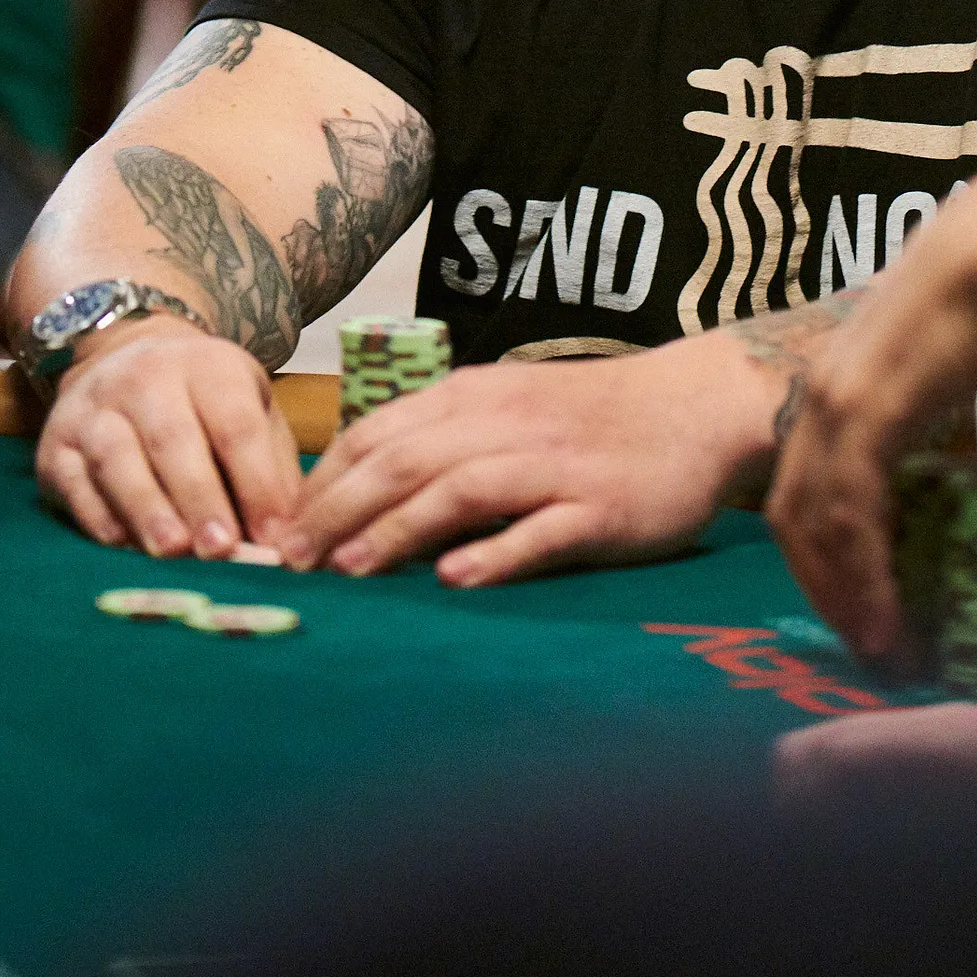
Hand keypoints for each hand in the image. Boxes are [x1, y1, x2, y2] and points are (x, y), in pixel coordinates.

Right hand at [36, 324, 301, 556]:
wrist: (121, 357)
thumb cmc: (204, 401)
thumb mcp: (250, 409)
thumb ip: (270, 468)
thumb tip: (288, 536)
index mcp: (209, 368)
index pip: (236, 425)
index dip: (256, 483)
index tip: (273, 537)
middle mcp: (147, 379)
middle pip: (173, 439)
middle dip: (199, 498)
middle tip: (220, 551)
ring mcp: (94, 409)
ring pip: (117, 458)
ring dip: (146, 508)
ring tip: (171, 552)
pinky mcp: (55, 444)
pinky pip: (73, 481)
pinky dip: (96, 515)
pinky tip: (121, 545)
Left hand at [278, 330, 770, 582]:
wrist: (698, 404)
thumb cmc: (594, 414)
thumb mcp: (509, 405)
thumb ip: (444, 438)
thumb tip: (362, 490)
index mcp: (475, 396)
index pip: (378, 433)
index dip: (322, 483)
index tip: (279, 530)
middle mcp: (505, 424)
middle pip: (404, 462)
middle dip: (336, 513)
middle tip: (290, 564)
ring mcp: (554, 466)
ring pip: (459, 491)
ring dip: (397, 530)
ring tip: (349, 572)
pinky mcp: (600, 508)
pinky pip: (540, 530)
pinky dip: (495, 554)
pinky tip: (456, 580)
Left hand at [766, 159, 976, 665]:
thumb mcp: (967, 360)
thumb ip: (968, 412)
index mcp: (849, 373)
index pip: (810, 477)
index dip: (828, 550)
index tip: (866, 605)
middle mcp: (826, 388)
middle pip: (795, 508)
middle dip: (827, 586)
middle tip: (870, 647)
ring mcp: (837, 398)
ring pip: (811, 521)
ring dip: (843, 597)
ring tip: (883, 652)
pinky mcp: (865, 411)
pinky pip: (847, 514)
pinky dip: (860, 579)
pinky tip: (885, 624)